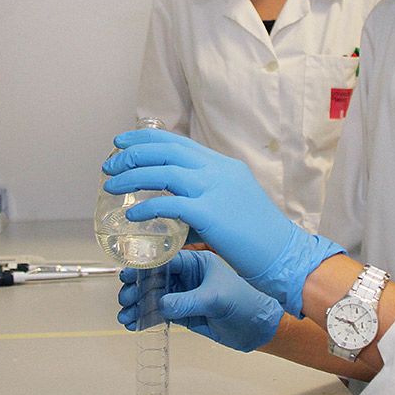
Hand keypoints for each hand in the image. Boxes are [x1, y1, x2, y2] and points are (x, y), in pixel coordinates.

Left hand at [103, 129, 342, 314]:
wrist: (284, 255)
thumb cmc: (258, 238)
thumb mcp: (231, 206)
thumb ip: (202, 201)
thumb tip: (171, 209)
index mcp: (224, 166)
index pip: (178, 142)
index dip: (147, 140)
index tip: (123, 143)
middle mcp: (219, 171)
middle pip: (166, 150)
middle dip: (133, 153)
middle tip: (109, 163)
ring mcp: (216, 190)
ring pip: (163, 172)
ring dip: (132, 176)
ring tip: (111, 186)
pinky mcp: (211, 214)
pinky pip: (170, 204)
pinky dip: (147, 207)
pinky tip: (133, 215)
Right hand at [117, 251, 282, 352]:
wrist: (257, 328)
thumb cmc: (244, 304)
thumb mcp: (215, 299)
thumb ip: (187, 302)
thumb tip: (160, 305)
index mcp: (197, 261)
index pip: (166, 260)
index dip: (145, 268)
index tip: (128, 275)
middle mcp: (189, 275)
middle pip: (155, 279)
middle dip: (137, 288)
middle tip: (124, 298)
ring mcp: (185, 294)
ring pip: (154, 297)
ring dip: (138, 305)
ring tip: (125, 316)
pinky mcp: (184, 312)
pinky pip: (159, 313)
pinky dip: (145, 318)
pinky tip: (133, 324)